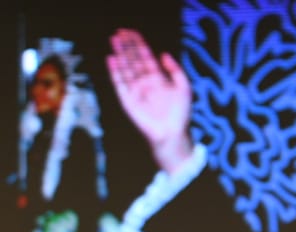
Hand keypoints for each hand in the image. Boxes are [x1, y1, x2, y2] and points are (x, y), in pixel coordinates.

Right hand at [107, 29, 194, 173]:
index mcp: (158, 79)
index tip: (131, 33)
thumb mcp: (184, 87)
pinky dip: (115, 73)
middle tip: (119, 33)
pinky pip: (120, 85)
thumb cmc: (180, 114)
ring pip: (125, 69)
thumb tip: (163, 54)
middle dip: (127, 47)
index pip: (145, 57)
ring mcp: (136, 92)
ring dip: (120, 55)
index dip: (138, 45)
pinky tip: (112, 60)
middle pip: (133, 61)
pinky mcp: (128, 102)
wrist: (172, 134)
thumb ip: (175, 70)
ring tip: (114, 41)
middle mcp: (145, 83)